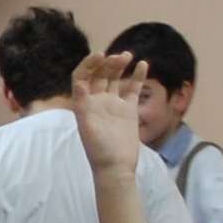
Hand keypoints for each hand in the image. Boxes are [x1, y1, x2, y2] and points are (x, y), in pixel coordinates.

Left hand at [69, 50, 145, 176]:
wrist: (116, 167)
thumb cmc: (99, 150)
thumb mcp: (87, 127)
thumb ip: (83, 106)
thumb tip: (79, 86)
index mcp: (83, 103)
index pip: (82, 76)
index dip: (89, 64)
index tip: (101, 55)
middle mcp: (97, 101)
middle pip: (99, 74)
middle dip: (107, 63)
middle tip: (119, 57)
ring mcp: (113, 104)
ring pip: (115, 78)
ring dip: (119, 65)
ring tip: (128, 56)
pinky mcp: (128, 109)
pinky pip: (132, 88)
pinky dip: (137, 76)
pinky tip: (143, 64)